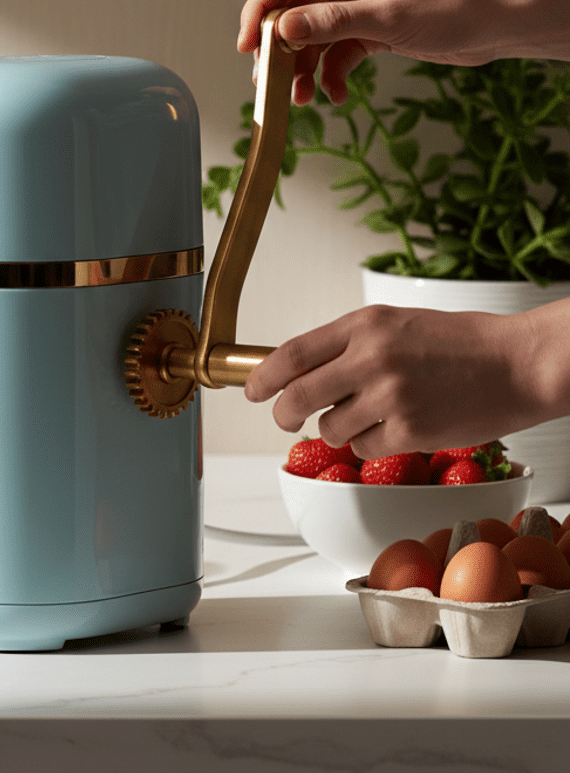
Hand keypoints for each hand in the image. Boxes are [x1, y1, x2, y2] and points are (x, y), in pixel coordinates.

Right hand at [237, 0, 509, 105]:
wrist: (494, 25)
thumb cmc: (451, 8)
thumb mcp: (387, 18)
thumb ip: (332, 24)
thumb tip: (282, 28)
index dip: (257, 13)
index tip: (245, 47)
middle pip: (289, 14)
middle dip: (278, 51)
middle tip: (269, 84)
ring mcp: (353, 6)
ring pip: (308, 40)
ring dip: (301, 71)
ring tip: (301, 99)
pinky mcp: (365, 30)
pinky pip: (331, 55)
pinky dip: (329, 76)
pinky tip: (335, 96)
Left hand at [243, 302, 566, 457]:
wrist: (520, 364)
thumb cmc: (462, 343)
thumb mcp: (396, 323)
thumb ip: (347, 343)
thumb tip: (299, 368)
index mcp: (365, 325)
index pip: (292, 353)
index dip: (263, 377)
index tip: (252, 390)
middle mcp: (371, 358)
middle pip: (298, 397)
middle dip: (284, 414)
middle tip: (286, 419)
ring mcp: (389, 396)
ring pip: (330, 428)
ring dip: (339, 428)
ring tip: (371, 414)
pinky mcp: (409, 431)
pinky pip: (365, 449)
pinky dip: (373, 444)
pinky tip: (399, 426)